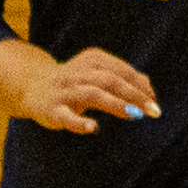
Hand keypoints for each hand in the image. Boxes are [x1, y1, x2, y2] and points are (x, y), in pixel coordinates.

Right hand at [0, 45, 159, 136]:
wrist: (32, 86)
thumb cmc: (74, 82)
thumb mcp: (97, 74)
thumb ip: (122, 78)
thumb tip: (148, 89)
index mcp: (92, 60)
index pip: (122, 70)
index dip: (140, 86)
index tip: (154, 101)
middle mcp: (79, 72)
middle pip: (110, 80)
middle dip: (134, 94)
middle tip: (152, 110)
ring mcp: (65, 90)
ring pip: (92, 94)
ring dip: (115, 104)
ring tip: (134, 115)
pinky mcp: (52, 109)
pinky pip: (66, 116)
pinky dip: (79, 122)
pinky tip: (93, 127)